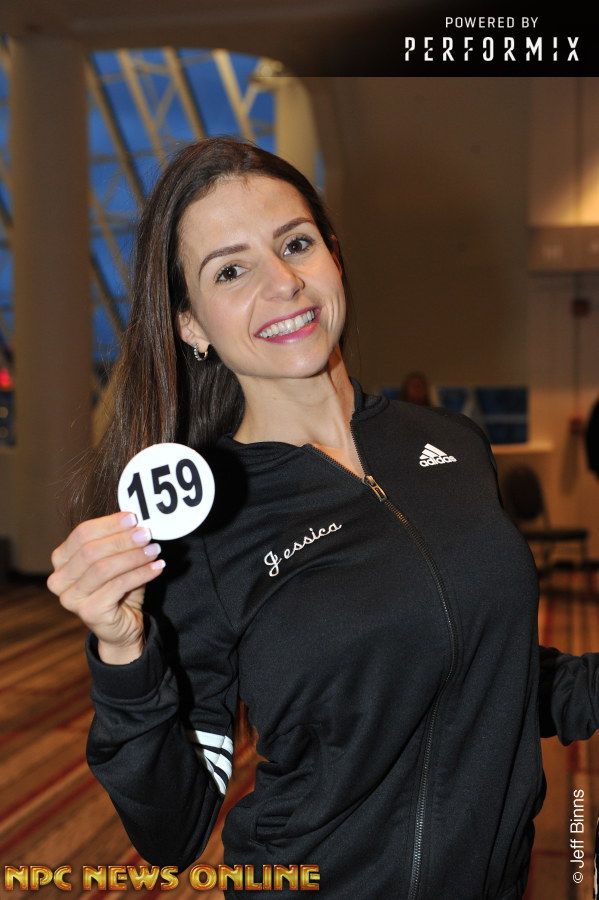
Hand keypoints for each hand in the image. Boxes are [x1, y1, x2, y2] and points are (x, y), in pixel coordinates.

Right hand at [47, 511, 165, 663]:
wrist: (122, 627)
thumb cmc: (118, 589)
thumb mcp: (117, 560)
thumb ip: (120, 541)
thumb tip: (137, 519)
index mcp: (61, 559)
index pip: (82, 533)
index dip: (109, 524)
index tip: (133, 518)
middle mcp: (59, 579)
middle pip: (91, 550)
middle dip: (122, 539)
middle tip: (146, 534)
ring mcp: (71, 598)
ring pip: (103, 568)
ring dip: (133, 556)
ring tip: (155, 550)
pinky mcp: (88, 612)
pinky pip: (117, 586)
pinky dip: (140, 574)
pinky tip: (157, 567)